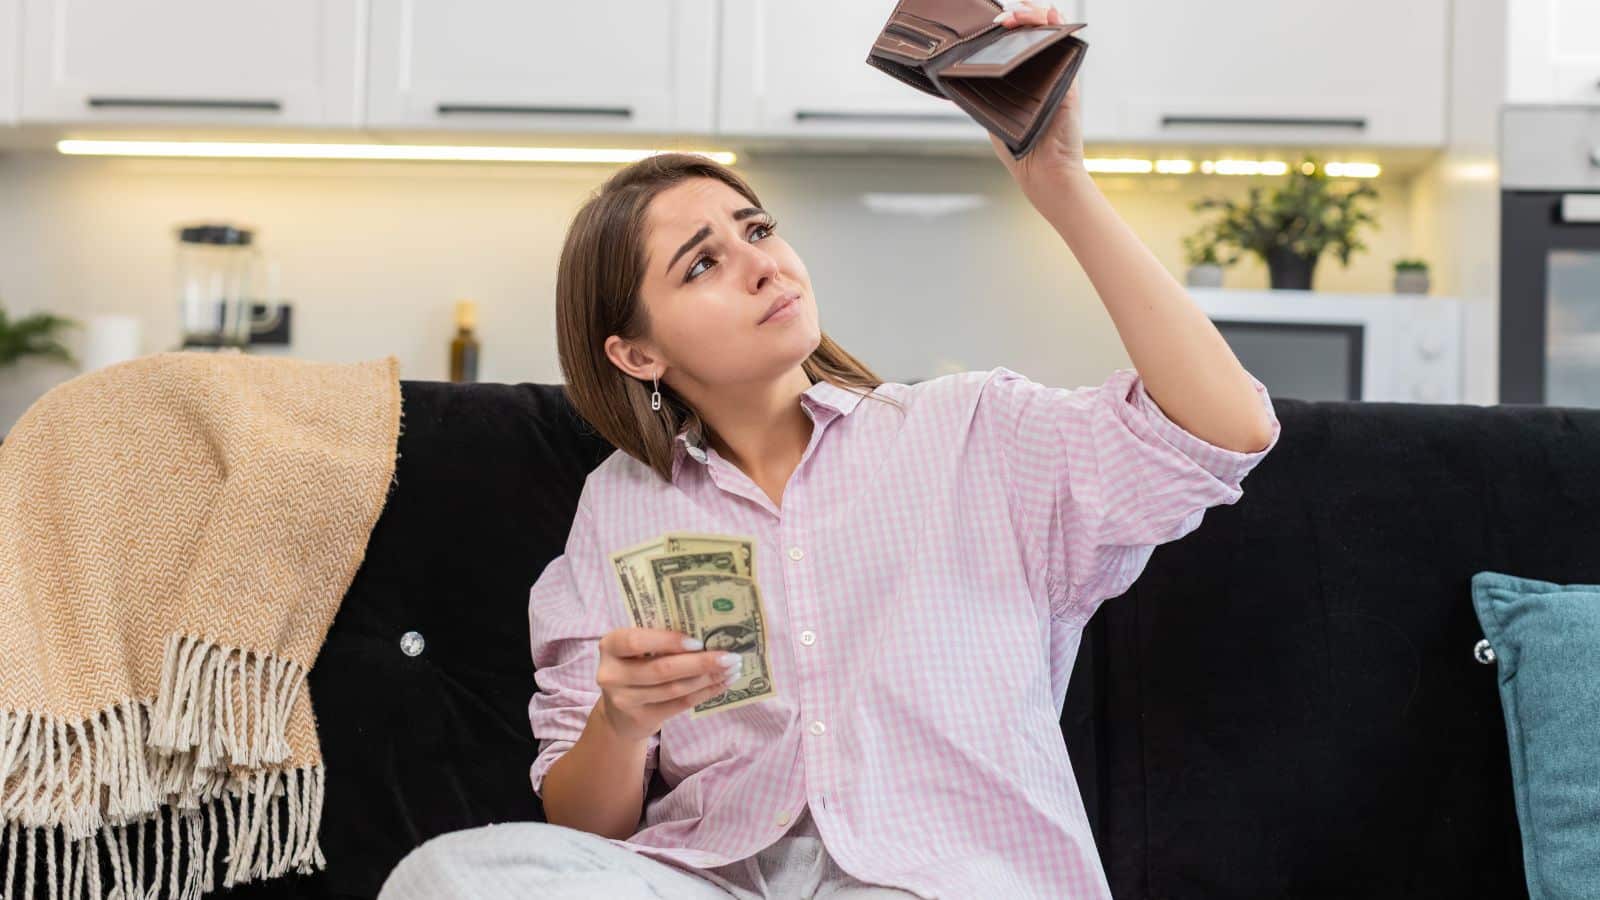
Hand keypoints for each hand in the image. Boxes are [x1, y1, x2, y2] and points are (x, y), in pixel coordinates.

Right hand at [593, 627, 742, 743]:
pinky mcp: (641, 719)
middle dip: (700, 663)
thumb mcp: (636, 651)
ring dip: (708, 678)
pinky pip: (680, 704)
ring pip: (674, 689)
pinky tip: (722, 684)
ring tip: (732, 669)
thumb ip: (659, 640)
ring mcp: (625, 700)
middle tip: (730, 657)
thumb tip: (708, 631)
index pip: (636, 641)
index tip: (698, 642)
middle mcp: (612, 674)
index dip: (668, 641)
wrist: (618, 715)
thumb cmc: (635, 668)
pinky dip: (704, 694)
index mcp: (611, 646)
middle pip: (661, 669)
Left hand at [986, 0, 1086, 201]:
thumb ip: (984, 93)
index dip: (1008, 29)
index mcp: (1022, 79)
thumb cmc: (1018, 149)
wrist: (1043, 171)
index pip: (1016, 44)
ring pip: (1050, 33)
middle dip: (1019, 17)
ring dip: (1036, 16)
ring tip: (1019, 14)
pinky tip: (1048, 14)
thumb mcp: (994, 114)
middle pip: (1033, 33)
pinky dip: (1058, 25)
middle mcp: (1041, 73)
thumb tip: (958, 74)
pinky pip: (1067, 45)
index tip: (993, 24)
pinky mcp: (1069, 80)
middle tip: (1002, 20)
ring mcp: (1057, 74)